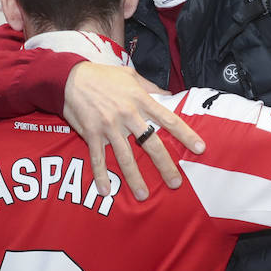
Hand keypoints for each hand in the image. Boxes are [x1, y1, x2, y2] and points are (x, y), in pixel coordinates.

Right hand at [62, 62, 204, 200]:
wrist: (70, 77)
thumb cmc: (102, 75)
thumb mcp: (130, 75)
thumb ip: (151, 87)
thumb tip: (169, 96)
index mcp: (140, 100)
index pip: (168, 119)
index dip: (185, 134)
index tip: (200, 148)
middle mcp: (127, 115)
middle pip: (151, 144)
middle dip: (164, 165)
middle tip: (175, 183)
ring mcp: (109, 126)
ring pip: (125, 156)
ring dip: (134, 178)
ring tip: (143, 195)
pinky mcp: (92, 134)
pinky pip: (98, 158)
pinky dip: (101, 175)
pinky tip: (105, 191)